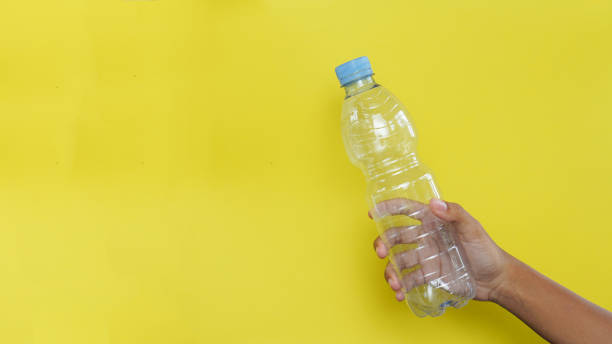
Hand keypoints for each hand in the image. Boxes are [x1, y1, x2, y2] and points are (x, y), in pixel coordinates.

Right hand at [371, 198, 508, 301]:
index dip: (388, 209)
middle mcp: (425, 237)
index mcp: (433, 221)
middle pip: (395, 237)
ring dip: (390, 270)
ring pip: (399, 260)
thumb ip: (454, 213)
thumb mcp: (472, 228)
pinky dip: (401, 287)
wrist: (496, 279)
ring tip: (394, 282)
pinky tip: (400, 293)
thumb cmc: (486, 249)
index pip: (406, 210)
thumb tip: (434, 203)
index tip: (372, 213)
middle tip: (381, 252)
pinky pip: (409, 279)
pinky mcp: (428, 275)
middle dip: (383, 243)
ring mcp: (425, 257)